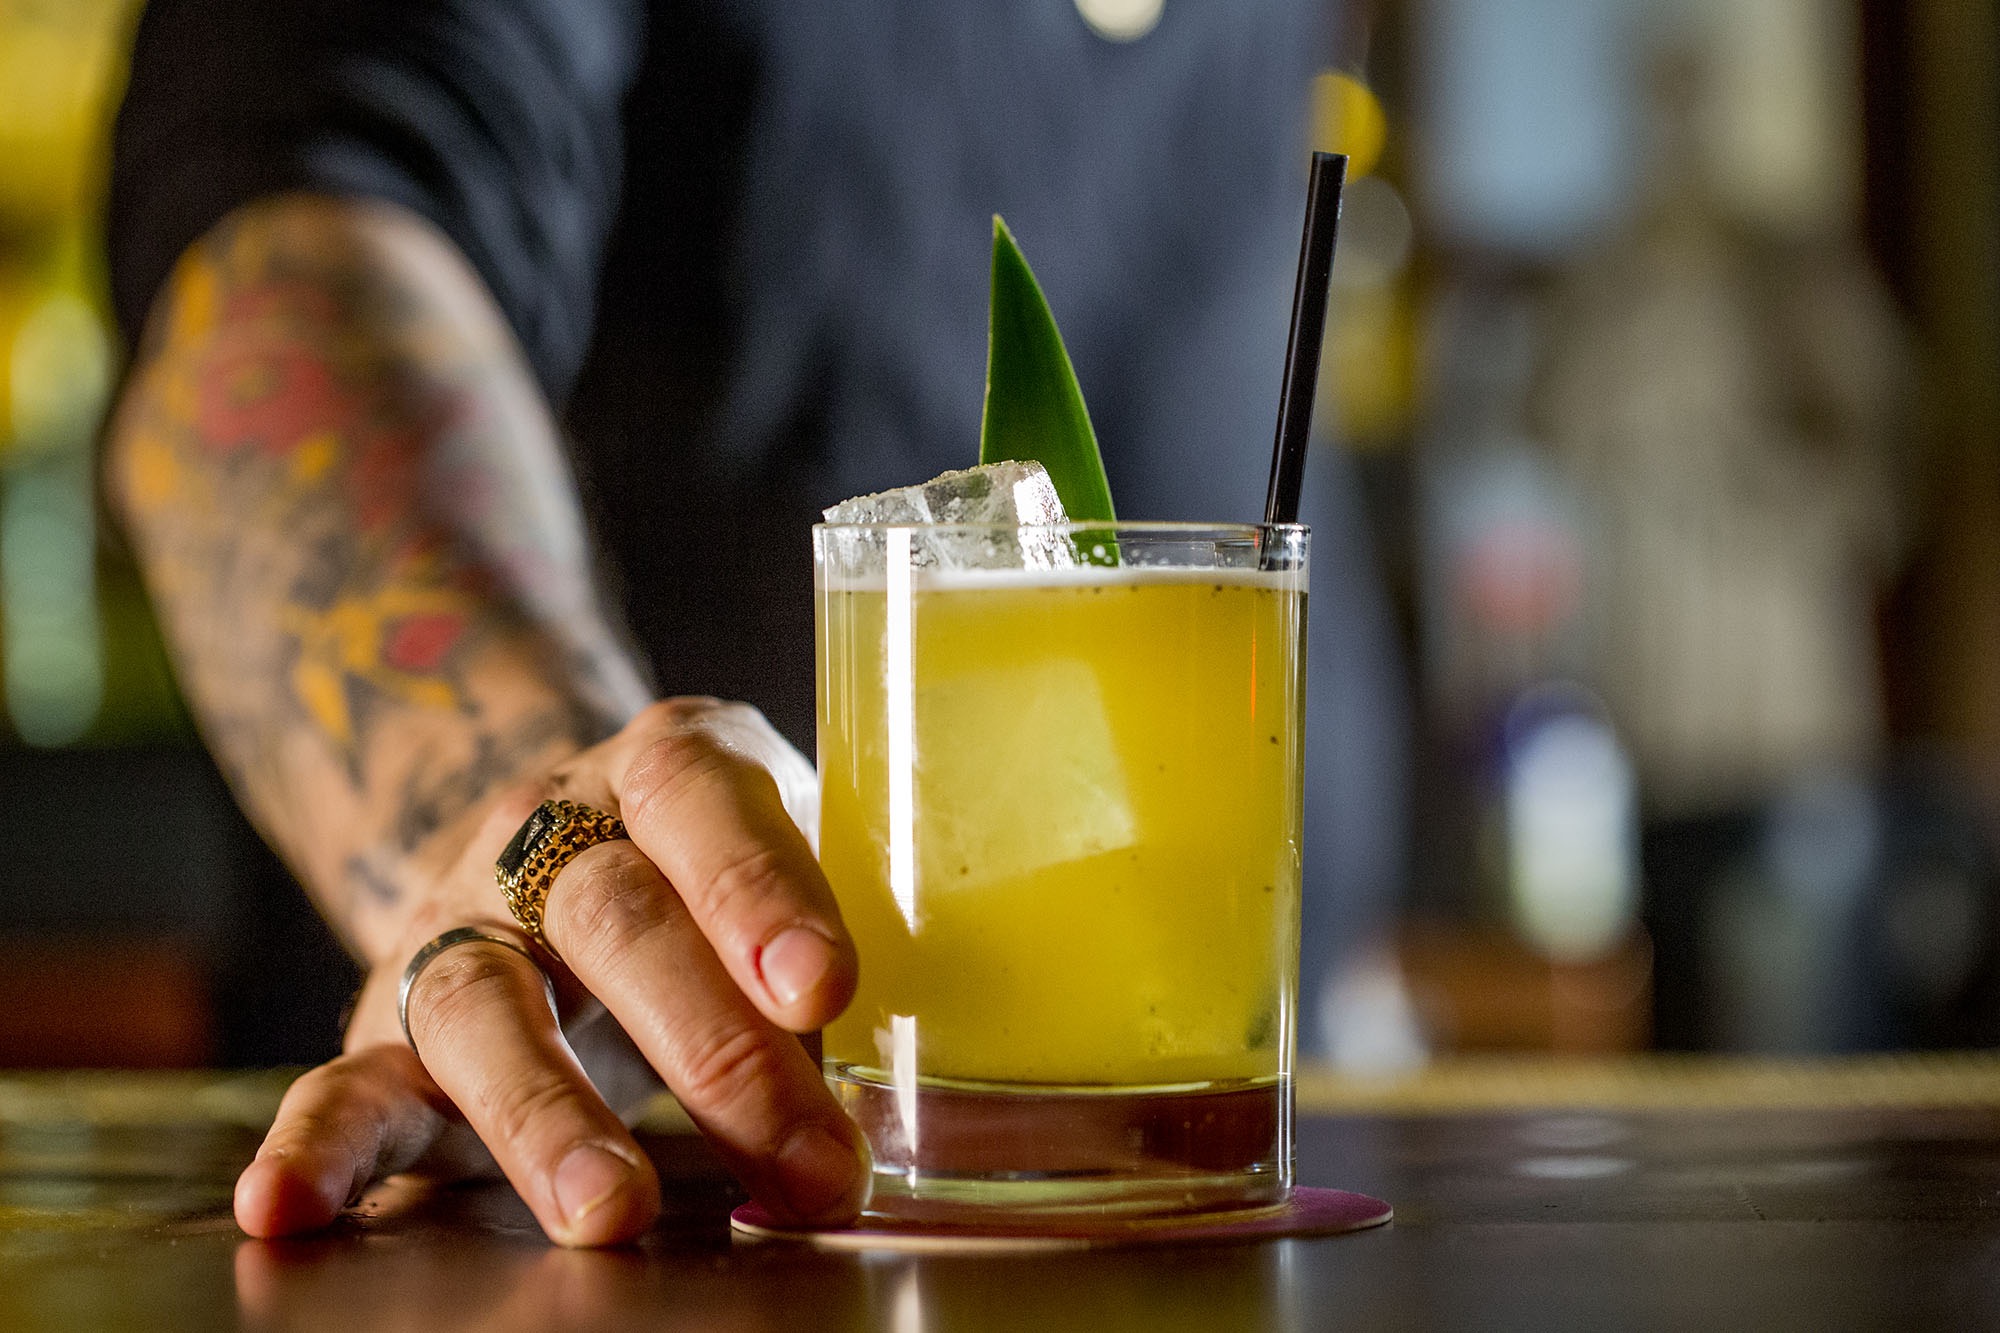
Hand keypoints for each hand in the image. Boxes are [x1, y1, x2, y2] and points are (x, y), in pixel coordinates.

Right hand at [232, 698, 867, 1246]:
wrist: (552, 840)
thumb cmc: (717, 872)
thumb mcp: (791, 857)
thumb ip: (838, 945)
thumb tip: (929, 1103)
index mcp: (668, 770)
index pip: (707, 804)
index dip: (760, 889)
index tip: (823, 985)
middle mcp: (550, 837)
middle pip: (616, 923)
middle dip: (714, 1049)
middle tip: (805, 1158)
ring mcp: (461, 927)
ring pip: (486, 1009)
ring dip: (550, 1118)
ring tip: (614, 1211)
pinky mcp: (388, 1027)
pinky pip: (342, 1083)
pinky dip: (314, 1151)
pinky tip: (285, 1213)